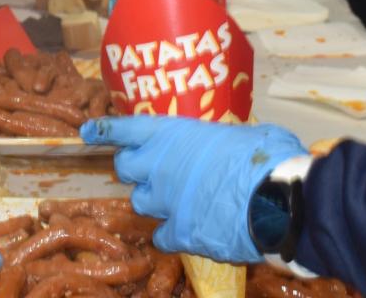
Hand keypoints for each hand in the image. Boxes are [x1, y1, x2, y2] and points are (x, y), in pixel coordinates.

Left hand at [81, 117, 305, 263]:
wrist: (277, 200)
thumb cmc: (266, 157)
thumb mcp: (244, 134)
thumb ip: (224, 139)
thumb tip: (236, 144)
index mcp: (172, 134)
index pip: (124, 129)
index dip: (104, 130)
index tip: (89, 132)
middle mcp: (159, 166)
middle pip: (124, 169)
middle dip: (134, 170)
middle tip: (152, 172)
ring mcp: (165, 201)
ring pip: (140, 203)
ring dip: (153, 202)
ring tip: (176, 202)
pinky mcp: (178, 232)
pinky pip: (161, 236)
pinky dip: (171, 235)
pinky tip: (187, 231)